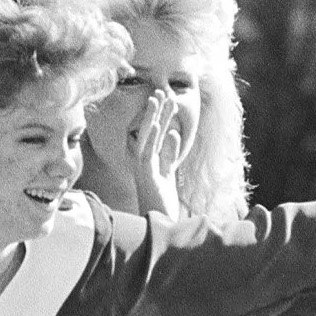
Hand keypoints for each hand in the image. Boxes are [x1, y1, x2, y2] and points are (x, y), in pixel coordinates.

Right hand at [130, 86, 188, 217]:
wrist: (160, 224)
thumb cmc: (163, 202)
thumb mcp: (169, 173)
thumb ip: (170, 154)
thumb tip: (174, 134)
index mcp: (149, 160)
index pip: (154, 133)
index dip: (159, 115)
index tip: (165, 98)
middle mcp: (142, 162)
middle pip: (150, 131)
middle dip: (156, 111)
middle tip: (161, 91)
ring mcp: (142, 169)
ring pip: (147, 138)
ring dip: (153, 118)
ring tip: (159, 99)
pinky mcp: (145, 177)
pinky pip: (147, 154)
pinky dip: (152, 139)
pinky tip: (157, 126)